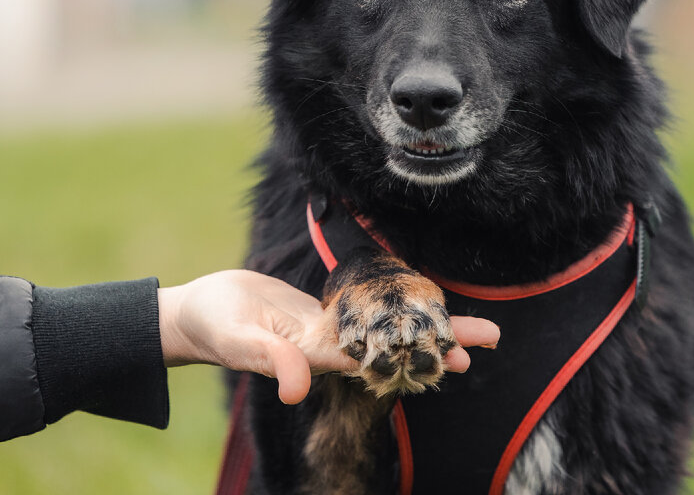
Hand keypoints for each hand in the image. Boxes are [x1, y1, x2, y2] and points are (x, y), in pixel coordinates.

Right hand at [157, 270, 498, 403]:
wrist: (200, 313)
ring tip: (471, 325)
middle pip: (396, 343)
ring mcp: (329, 329)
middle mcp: (332, 347)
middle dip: (442, 340)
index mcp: (318, 355)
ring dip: (425, 323)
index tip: (461, 358)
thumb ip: (268, 360)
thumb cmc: (214, 326)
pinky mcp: (320, 313)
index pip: (382, 357)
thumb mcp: (238, 341)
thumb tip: (296, 388)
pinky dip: (394, 307)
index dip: (420, 356)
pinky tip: (417, 305)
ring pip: (387, 325)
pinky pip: (366, 310)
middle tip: (493, 337)